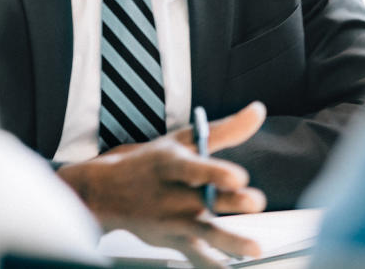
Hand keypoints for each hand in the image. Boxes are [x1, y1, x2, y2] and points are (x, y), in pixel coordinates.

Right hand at [56, 102, 267, 267]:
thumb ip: (224, 130)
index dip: (215, 172)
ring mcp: (173, 221)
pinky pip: (197, 258)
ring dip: (230, 241)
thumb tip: (258, 111)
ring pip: (204, 233)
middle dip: (231, 202)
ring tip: (254, 248)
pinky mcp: (174, 241)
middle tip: (255, 202)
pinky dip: (213, 266)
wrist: (105, 193)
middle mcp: (173, 195)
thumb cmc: (150, 163)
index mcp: (172, 165)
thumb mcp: (182, 141)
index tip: (238, 177)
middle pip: (205, 200)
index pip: (194, 168)